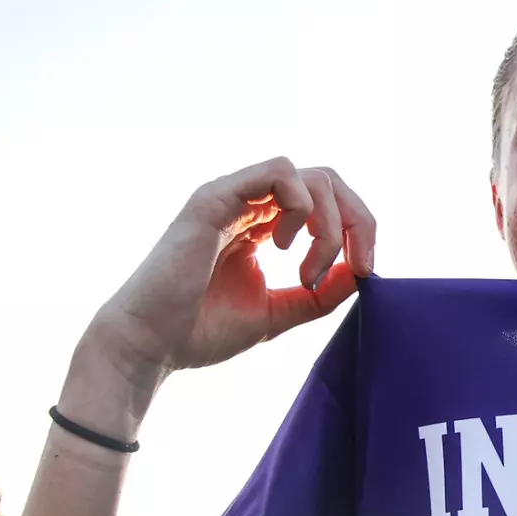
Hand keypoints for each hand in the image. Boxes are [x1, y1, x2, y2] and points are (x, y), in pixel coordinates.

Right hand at [83, 157, 376, 389]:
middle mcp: (248, 203)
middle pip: (326, 180)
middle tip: (357, 264)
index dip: (357, 230)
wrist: (152, 345)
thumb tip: (364, 271)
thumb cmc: (202, 330)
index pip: (326, 202)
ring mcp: (231, 196)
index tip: (364, 271)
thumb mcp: (280, 311)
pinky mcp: (215, 197)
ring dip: (328, 223)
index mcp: (262, 224)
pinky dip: (300, 206)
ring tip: (309, 270)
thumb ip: (321, 292)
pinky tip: (284, 247)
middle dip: (356, 221)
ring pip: (309, 175)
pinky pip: (277, 170)